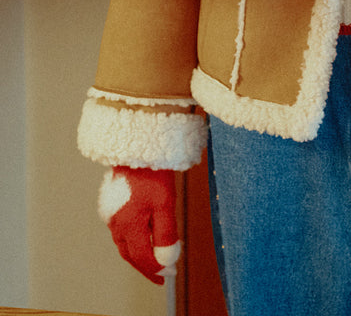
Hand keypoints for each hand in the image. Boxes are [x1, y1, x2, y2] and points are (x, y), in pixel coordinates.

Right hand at [98, 166, 180, 284]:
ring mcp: (111, 213)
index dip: (155, 269)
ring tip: (154, 257)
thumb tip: (166, 260)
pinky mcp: (111, 204)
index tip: (168, 275)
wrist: (137, 146)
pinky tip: (143, 235)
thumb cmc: (152, 173)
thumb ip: (165, 234)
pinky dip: (132, 239)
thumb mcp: (164, 204)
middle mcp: (116, 223)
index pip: (141, 258)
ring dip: (138, 253)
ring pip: (124, 242)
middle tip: (161, 273)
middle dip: (145, 266)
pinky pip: (121, 229)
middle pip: (130, 254)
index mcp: (128, 226)